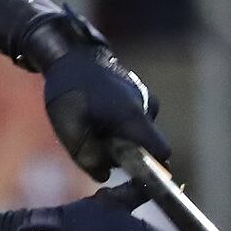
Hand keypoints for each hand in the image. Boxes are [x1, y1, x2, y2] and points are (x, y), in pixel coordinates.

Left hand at [42, 34, 168, 180]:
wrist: (72, 55)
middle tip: (96, 144)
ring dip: (119, 140)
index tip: (131, 174)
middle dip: (125, 155)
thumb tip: (105, 175)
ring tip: (93, 126)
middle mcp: (146, 108)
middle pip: (147, 147)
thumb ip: (88, 157)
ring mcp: (145, 99)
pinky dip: (118, 127)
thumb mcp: (69, 128)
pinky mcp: (139, 95)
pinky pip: (134, 122)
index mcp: (134, 117)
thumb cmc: (69, 91)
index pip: (161, 154)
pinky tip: (98, 116)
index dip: (153, 170)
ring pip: (139, 135)